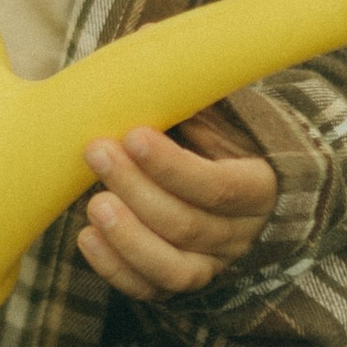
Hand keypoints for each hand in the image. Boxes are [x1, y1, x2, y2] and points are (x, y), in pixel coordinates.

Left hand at [77, 108, 276, 301]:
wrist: (229, 177)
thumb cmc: (217, 137)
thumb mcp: (220, 114)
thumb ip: (194, 96)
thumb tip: (152, 57)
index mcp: (259, 187)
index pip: (218, 187)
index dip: (173, 166)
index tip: (134, 136)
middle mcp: (240, 234)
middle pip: (187, 224)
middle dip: (136, 189)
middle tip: (97, 152)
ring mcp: (212, 265)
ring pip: (171, 266)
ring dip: (127, 236)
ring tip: (93, 203)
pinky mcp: (179, 283)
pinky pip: (149, 289)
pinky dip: (115, 268)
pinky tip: (87, 238)